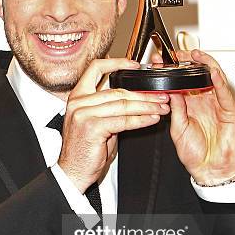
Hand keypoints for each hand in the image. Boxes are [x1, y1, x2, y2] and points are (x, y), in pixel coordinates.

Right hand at [58, 58, 169, 192]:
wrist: (73, 171)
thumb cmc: (85, 149)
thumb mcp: (96, 122)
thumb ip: (108, 107)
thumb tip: (133, 97)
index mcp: (78, 96)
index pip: (96, 68)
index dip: (117, 63)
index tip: (135, 65)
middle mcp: (78, 102)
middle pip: (118, 90)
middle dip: (144, 94)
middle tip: (161, 96)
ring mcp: (84, 113)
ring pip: (123, 104)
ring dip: (147, 106)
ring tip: (161, 108)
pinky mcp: (92, 127)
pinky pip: (123, 120)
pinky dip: (141, 119)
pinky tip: (152, 119)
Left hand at [151, 48, 234, 184]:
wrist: (210, 170)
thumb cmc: (195, 153)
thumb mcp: (178, 128)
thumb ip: (175, 109)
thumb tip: (169, 90)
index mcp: (189, 105)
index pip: (180, 81)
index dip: (172, 70)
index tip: (161, 61)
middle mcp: (203, 102)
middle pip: (197, 75)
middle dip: (188, 62)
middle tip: (178, 53)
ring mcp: (216, 105)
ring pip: (213, 78)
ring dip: (205, 65)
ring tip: (196, 55)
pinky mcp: (228, 111)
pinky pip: (225, 93)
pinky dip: (219, 81)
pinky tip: (212, 72)